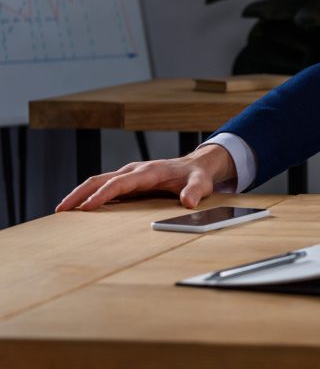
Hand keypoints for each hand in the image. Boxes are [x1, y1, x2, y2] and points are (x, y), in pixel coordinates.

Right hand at [55, 144, 236, 211]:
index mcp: (149, 172)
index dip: (103, 195)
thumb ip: (194, 192)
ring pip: (98, 181)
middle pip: (100, 179)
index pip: (120, 183)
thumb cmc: (197, 176)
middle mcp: (135, 171)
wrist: (197, 166)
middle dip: (80, 194)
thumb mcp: (201, 183)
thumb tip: (188, 202)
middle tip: (61, 210)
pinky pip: (104, 186)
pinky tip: (79, 208)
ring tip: (62, 210)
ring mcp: (129, 175)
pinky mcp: (128, 182)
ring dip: (80, 194)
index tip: (86, 207)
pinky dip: (89, 195)